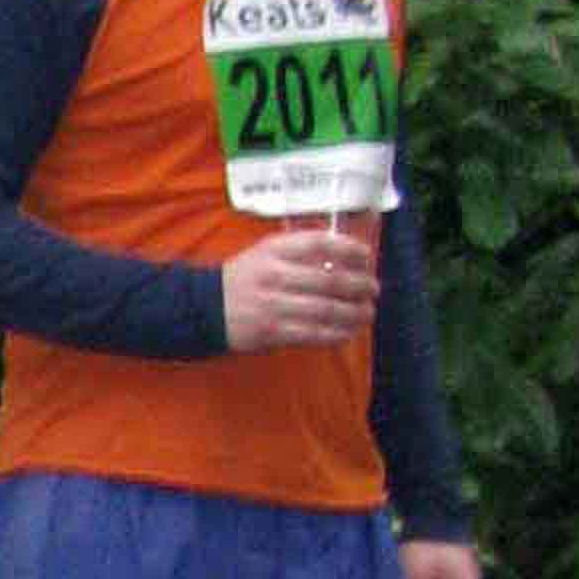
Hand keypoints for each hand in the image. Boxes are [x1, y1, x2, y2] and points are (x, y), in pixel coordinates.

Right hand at [217, 224, 380, 352]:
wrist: (205, 308)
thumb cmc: (245, 277)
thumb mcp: (267, 251)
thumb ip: (302, 250)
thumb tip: (348, 259)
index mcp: (274, 251)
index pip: (321, 244)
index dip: (350, 249)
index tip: (366, 256)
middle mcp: (274, 276)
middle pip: (331, 280)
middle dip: (361, 286)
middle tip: (373, 289)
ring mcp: (273, 306)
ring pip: (327, 310)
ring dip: (355, 313)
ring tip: (367, 312)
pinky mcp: (273, 332)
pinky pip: (314, 335)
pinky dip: (337, 334)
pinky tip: (348, 331)